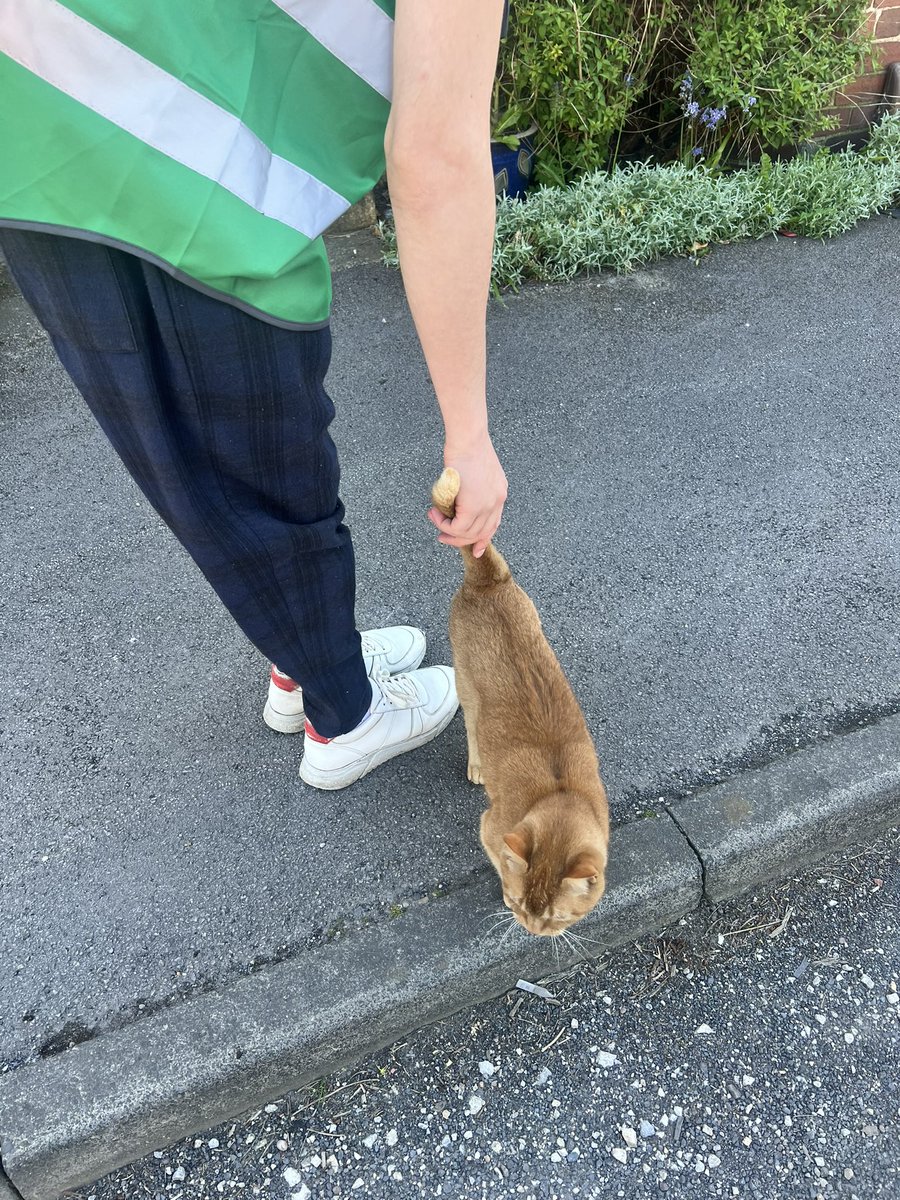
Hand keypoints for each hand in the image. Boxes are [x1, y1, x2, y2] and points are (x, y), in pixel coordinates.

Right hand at [428, 433, 507, 557]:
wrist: (467, 439)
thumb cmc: (467, 447)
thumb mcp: (475, 471)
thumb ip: (472, 488)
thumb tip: (457, 501)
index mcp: (499, 494)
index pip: (494, 524)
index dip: (483, 539)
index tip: (475, 549)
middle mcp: (497, 502)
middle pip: (481, 533)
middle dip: (460, 540)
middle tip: (442, 537)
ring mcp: (488, 505)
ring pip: (468, 533)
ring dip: (448, 530)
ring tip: (434, 518)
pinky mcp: (474, 507)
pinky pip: (457, 527)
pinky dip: (444, 524)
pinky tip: (435, 514)